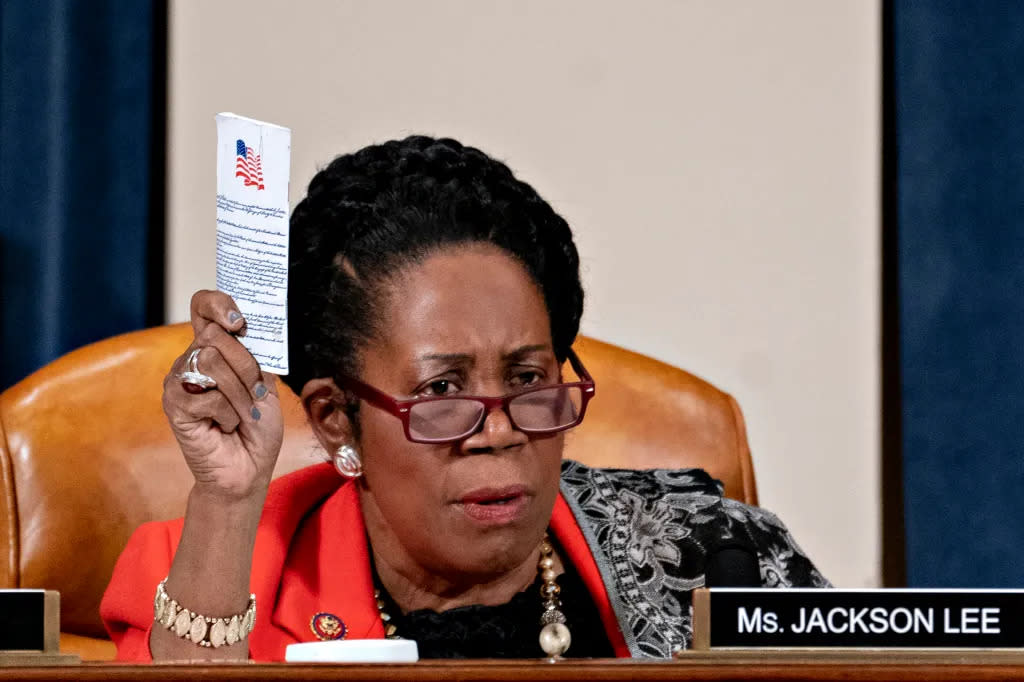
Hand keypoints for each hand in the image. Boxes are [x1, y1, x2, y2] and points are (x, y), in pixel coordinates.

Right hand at [162, 290, 284, 500]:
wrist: (249, 467)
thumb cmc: (257, 426)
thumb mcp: (266, 383)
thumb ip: (256, 354)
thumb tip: (247, 328)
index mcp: (216, 347)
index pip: (204, 306)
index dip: (218, 304)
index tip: (240, 321)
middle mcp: (193, 358)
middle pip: (215, 336)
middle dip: (247, 367)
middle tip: (255, 394)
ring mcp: (179, 381)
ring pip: (211, 362)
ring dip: (240, 394)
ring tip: (244, 413)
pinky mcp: (174, 405)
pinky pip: (207, 396)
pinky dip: (229, 414)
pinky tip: (226, 426)